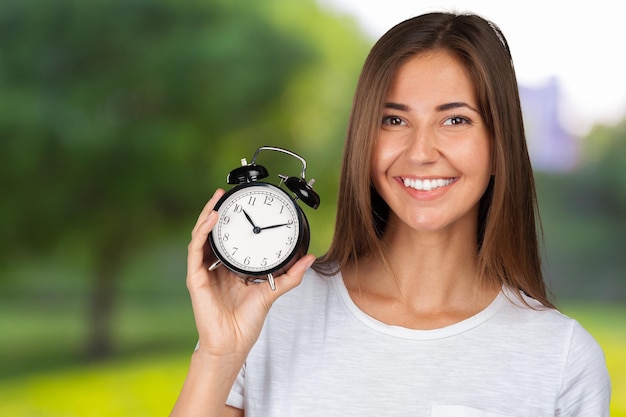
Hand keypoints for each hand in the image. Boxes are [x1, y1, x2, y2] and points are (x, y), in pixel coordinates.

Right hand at [186, 189, 314, 360]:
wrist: (233, 343)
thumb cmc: (247, 321)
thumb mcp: (272, 292)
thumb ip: (290, 275)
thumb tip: (309, 258)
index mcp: (230, 267)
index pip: (227, 237)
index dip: (231, 219)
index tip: (241, 202)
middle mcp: (215, 266)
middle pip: (211, 232)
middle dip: (215, 210)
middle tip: (223, 192)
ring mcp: (203, 271)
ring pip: (200, 236)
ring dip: (206, 216)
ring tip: (216, 200)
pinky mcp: (196, 278)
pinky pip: (195, 250)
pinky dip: (203, 233)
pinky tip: (212, 220)